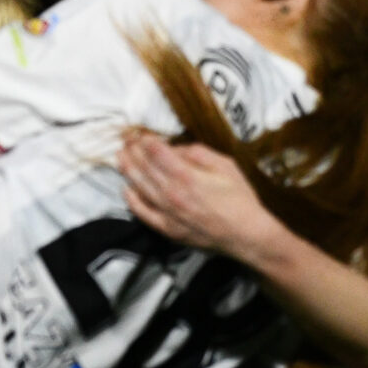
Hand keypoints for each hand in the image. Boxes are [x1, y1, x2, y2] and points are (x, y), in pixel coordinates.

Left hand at [118, 128, 285, 260]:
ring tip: (120, 156)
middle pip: (145, 168)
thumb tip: (175, 148)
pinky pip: (144, 213)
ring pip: (140, 187)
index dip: (145, 140)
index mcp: (187, 176)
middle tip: (125, 139)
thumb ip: (198, 153)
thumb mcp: (225, 165)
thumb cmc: (240, 198)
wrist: (247, 235)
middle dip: (133, 151)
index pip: (156, 153)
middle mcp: (173, 194)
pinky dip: (132, 201)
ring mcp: (168, 214)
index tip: (139, 132)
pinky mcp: (168, 230)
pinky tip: (126, 189)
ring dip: (128, 170)